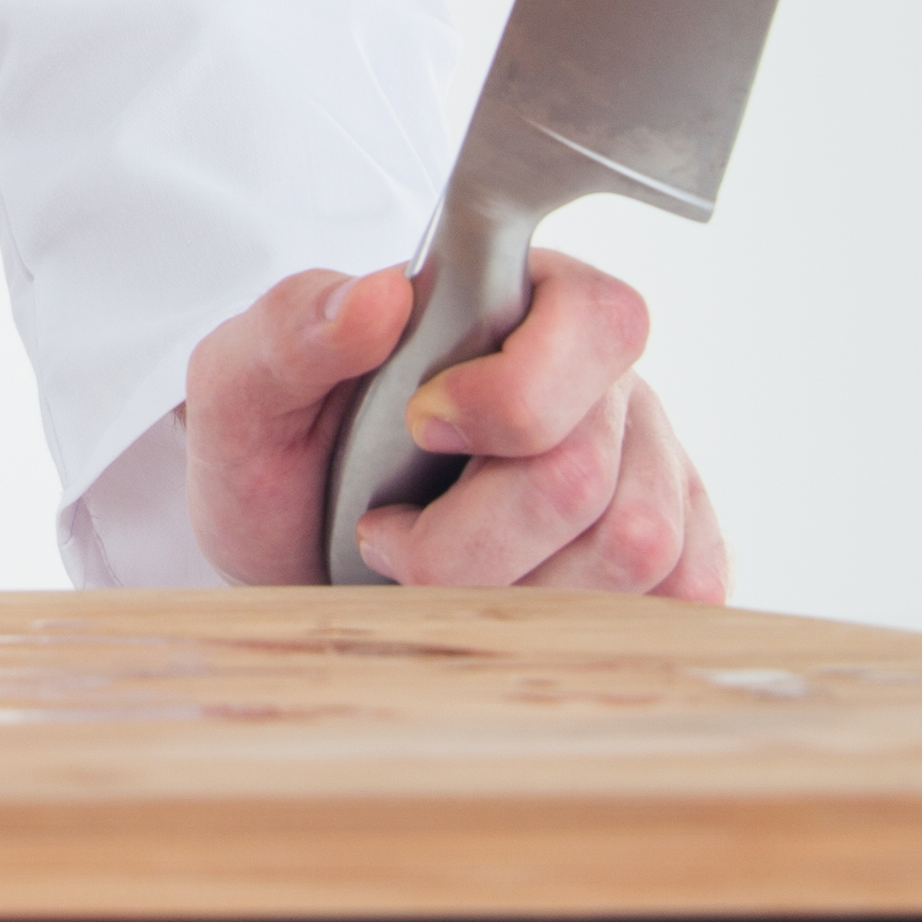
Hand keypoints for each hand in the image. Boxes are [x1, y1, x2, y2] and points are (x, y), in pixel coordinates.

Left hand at [182, 250, 726, 596]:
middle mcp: (609, 382)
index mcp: (523, 300)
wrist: (297, 558)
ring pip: (633, 551)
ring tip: (435, 572)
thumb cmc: (280, 459)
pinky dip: (580, 625)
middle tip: (387, 532)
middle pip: (586, 473)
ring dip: (508, 588)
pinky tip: (506, 605)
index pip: (598, 321)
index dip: (511, 397)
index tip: (417, 428)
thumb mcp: (242, 388)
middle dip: (464, 535)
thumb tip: (377, 295)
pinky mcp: (679, 558)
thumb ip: (291, 329)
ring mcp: (655, 471)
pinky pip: (679, 600)